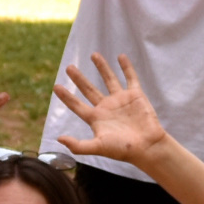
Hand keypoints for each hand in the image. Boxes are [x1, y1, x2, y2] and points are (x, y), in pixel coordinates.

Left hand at [51, 52, 168, 167]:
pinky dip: (126, 67)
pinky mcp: (135, 96)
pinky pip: (130, 78)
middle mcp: (107, 107)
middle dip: (79, 78)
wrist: (147, 146)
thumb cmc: (122, 149)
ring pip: (109, 79)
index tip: (56, 86)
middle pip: (89, 89)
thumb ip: (79, 145)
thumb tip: (59, 139)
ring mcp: (121, 100)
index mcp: (96, 118)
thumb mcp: (98, 147)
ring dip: (101, 67)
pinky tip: (121, 56)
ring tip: (93, 54)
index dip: (66, 97)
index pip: (77, 105)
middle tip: (69, 67)